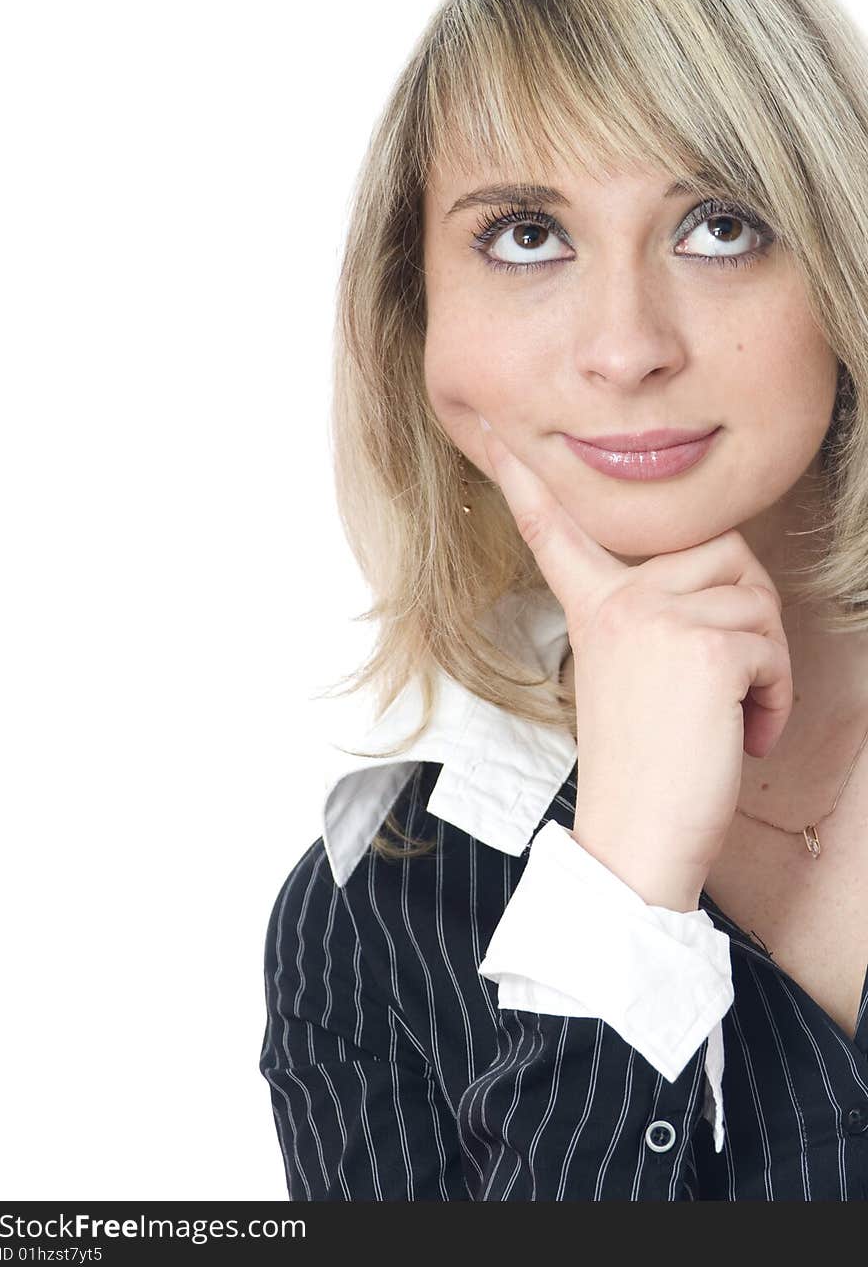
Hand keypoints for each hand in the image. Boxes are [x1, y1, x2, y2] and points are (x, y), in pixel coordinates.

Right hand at [476, 416, 792, 887]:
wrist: (637, 839)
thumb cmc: (644, 766)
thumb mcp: (629, 674)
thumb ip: (651, 615)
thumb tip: (715, 572)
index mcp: (593, 605)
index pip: (554, 526)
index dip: (523, 475)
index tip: (489, 426)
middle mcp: (618, 600)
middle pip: (722, 548)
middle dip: (750, 610)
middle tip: (730, 675)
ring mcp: (656, 618)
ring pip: (757, 595)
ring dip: (767, 662)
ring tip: (733, 713)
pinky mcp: (705, 647)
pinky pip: (772, 645)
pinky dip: (776, 696)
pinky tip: (745, 734)